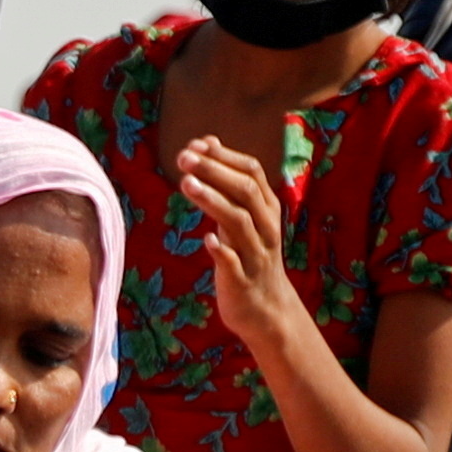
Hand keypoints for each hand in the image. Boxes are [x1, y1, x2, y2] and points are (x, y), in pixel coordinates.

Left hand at [175, 135, 304, 354]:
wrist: (265, 309)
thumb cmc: (247, 255)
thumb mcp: (241, 217)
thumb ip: (226, 183)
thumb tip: (207, 143)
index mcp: (267, 209)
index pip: (252, 172)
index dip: (225, 156)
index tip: (196, 143)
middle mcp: (266, 227)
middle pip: (246, 190)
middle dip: (215, 171)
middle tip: (184, 158)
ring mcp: (256, 254)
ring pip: (239, 222)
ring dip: (213, 202)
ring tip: (186, 184)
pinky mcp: (243, 280)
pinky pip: (235, 263)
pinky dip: (221, 250)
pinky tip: (205, 240)